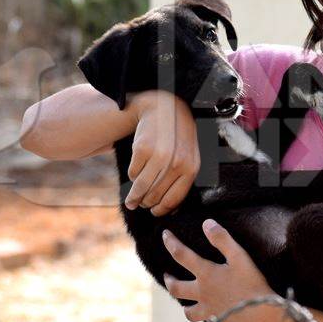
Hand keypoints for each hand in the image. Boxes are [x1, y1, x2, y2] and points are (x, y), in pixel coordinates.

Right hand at [124, 90, 200, 215]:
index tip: (154, 213)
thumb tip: (171, 210)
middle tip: (141, 205)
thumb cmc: (177, 137)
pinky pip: (133, 173)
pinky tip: (135, 173)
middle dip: (146, 203)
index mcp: (191, 168)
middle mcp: (176, 163)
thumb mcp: (188, 156)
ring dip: (134, 197)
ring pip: (142, 187)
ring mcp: (159, 155)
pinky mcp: (142, 149)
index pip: (174, 199)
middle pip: (156, 195)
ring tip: (131, 201)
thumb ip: (183, 180)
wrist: (163, 108)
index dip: (162, 210)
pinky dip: (132, 176)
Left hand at [161, 219, 276, 321]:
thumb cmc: (252, 284)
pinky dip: (203, 318)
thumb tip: (206, 223)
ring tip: (183, 300)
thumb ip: (222, 239)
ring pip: (187, 310)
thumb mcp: (239, 256)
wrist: (263, 317)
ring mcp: (209, 311)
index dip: (171, 243)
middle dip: (169, 279)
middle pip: (176, 288)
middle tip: (166, 274)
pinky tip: (207, 315)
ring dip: (183, 303)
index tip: (165, 234)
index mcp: (206, 274)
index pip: (181, 255)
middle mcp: (202, 294)